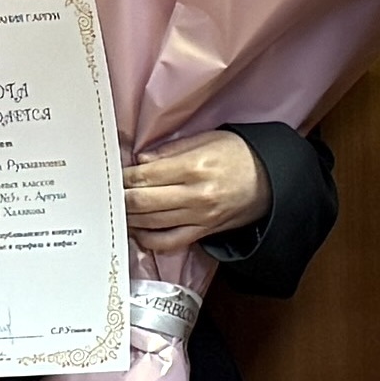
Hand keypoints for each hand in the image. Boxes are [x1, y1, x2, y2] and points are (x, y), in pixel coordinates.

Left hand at [124, 133, 270, 260]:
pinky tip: (137, 229)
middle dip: (119, 197)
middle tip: (107, 192)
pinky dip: (148, 238)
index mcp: (194, 167)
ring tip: (116, 209)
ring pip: (150, 223)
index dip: (123, 176)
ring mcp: (198, 218)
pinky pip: (168, 241)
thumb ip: (171, 150)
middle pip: (142, 201)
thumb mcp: (209, 139)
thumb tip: (140, 160)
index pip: (145, 176)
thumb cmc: (240, 155)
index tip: (111, 174)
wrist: (272, 181)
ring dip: (128, 217)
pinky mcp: (202, 232)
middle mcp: (195, 195)